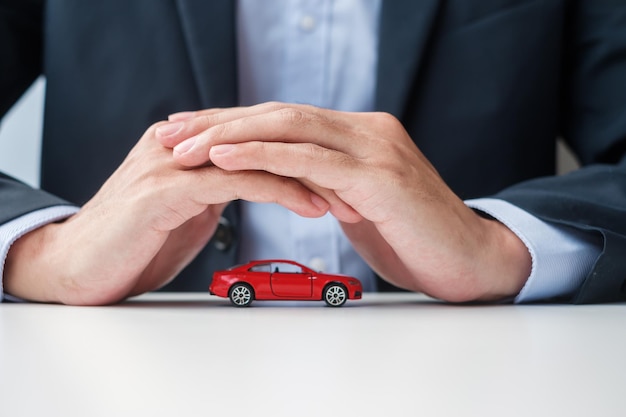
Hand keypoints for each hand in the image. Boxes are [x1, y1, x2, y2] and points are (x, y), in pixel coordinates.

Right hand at [4, 121, 329, 304]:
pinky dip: (278, 191)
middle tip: (358, 185)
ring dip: (307, 176)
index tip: (345, 180)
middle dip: (316, 164)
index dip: (305, 159)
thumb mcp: (188, 211)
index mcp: (190, 146)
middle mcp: (183, 145)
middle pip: (265, 142)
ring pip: (256, 156)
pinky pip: (236, 180)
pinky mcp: (167, 187)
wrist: (78, 266)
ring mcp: (174, 162)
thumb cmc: (135, 243)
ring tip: (346, 197)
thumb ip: (218, 193)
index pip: (260, 142)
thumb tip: (254, 188)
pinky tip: (309, 205)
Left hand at [157, 102, 531, 301]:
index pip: (284, 120)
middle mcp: (365, 131)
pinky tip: (223, 158)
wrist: (470, 261)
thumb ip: (325, 184)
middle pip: (278, 114)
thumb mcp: (358, 203)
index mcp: (358, 136)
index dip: (233, 123)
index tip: (189, 131)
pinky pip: (310, 159)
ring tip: (183, 144)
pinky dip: (263, 154)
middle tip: (171, 132)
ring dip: (229, 134)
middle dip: (219, 122)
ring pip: (289, 127)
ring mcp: (374, 148)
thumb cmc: (412, 238)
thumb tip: (288, 181)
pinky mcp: (379, 176)